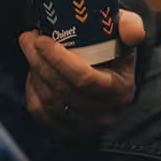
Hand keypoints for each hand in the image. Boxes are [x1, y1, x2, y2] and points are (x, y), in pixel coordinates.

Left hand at [21, 9, 144, 137]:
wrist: (112, 76)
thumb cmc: (116, 48)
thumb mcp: (127, 33)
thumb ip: (131, 27)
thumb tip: (133, 33)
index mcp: (119, 91)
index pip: (83, 78)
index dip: (57, 59)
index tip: (41, 39)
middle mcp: (103, 115)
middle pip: (61, 90)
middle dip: (38, 61)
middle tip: (28, 38)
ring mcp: (83, 128)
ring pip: (48, 102)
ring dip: (34, 73)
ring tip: (30, 50)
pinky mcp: (66, 132)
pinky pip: (40, 114)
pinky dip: (32, 91)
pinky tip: (33, 73)